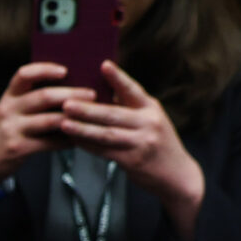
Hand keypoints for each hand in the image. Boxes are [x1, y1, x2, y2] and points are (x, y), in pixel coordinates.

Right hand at [0, 62, 89, 181]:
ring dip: (73, 117)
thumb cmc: (4, 132)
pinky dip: (67, 140)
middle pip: (43, 96)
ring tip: (90, 115)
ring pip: (49, 120)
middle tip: (91, 94)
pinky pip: (49, 143)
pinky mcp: (19, 148)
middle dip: (71, 94)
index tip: (65, 70)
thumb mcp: (10, 111)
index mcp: (8, 97)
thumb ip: (30, 99)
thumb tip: (68, 87)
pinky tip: (78, 138)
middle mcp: (8, 110)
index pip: (24, 75)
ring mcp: (12, 130)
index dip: (45, 69)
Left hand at [60, 63, 206, 230]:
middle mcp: (149, 123)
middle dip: (87, 109)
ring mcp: (141, 142)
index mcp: (151, 108)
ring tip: (63, 122)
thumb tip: (98, 90)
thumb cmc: (156, 141)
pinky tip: (73, 139)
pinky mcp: (133, 161)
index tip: (103, 65)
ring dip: (82, 128)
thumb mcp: (150, 118)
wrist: (177, 175)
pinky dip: (87, 145)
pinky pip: (105, 151)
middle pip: (113, 114)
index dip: (118, 78)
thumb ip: (129, 106)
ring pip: (106, 134)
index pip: (132, 89)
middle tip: (66, 103)